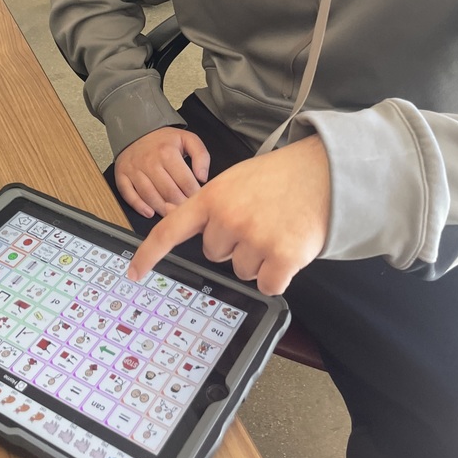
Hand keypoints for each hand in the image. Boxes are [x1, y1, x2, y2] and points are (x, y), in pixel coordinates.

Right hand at [114, 127, 210, 219]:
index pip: (185, 182)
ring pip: (150, 196)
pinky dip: (139, 207)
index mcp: (167, 152)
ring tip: (171, 213)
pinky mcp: (122, 176)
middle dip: (180, 205)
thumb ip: (201, 156)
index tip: (198, 200)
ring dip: (162, 209)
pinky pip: (129, 195)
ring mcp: (134, 169)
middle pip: (168, 192)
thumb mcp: (187, 139)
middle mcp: (149, 161)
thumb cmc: (164, 140)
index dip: (194, 195)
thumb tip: (202, 177)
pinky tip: (149, 212)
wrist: (137, 131)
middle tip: (186, 211)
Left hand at [127, 135, 329, 294]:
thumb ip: (214, 206)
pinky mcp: (282, 258)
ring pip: (242, 270)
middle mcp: (229, 218)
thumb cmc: (279, 176)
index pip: (170, 229)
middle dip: (234, 243)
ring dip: (258, 258)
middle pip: (215, 254)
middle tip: (258, 219)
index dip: (149, 253)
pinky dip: (279, 275)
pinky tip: (289, 247)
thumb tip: (203, 235)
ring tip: (276, 227)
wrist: (323, 172)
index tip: (135, 272)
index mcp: (212, 197)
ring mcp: (255, 238)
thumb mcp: (235, 180)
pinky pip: (268, 285)